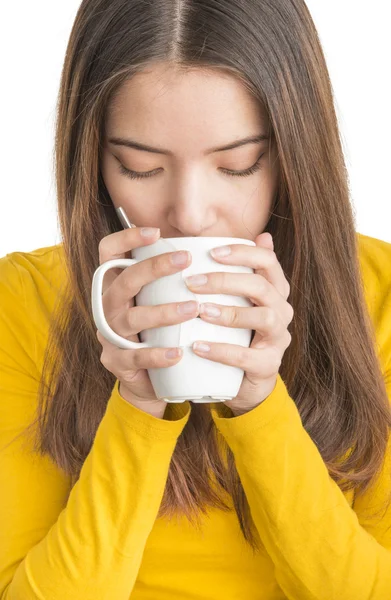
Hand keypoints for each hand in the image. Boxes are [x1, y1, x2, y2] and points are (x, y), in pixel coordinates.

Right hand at [96, 225, 199, 417]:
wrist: (151, 380)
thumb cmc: (163, 330)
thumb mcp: (165, 300)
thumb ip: (181, 275)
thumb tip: (227, 245)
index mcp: (117, 285)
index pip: (109, 252)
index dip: (126, 238)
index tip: (156, 232)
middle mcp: (109, 306)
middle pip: (124, 280)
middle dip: (154, 267)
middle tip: (186, 260)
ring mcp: (110, 335)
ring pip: (132, 318)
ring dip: (163, 311)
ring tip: (193, 308)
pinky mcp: (117, 362)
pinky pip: (136, 357)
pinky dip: (157, 354)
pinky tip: (178, 352)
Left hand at [185, 233, 292, 415]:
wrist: (246, 382)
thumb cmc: (237, 333)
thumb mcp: (236, 302)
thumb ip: (236, 273)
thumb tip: (258, 234)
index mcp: (275, 291)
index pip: (268, 261)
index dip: (242, 253)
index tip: (211, 252)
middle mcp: (282, 311)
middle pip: (262, 287)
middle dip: (226, 281)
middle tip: (192, 282)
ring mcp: (279, 339)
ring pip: (263, 317)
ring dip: (229, 312)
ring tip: (200, 311)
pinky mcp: (269, 365)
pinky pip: (247, 356)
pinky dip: (221, 350)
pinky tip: (198, 346)